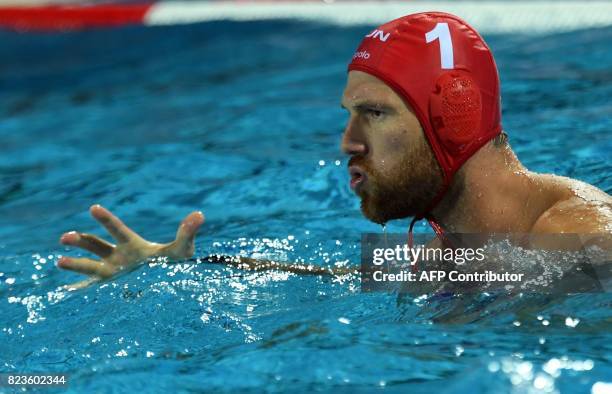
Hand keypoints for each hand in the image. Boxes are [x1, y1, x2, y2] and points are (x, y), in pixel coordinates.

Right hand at [57, 204, 203, 289]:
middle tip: (65, 237)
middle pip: (96, 245)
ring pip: (90, 267)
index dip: (106, 219)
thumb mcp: (182, 250)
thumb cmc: (175, 266)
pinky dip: (78, 292)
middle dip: (81, 240)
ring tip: (59, 262)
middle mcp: (118, 257)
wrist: (171, 288)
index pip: (117, 229)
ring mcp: (113, 274)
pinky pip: (91, 291)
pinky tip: (64, 294)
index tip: (93, 208)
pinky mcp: (111, 290)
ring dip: (75, 264)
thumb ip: (187, 232)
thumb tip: (200, 214)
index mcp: (132, 245)